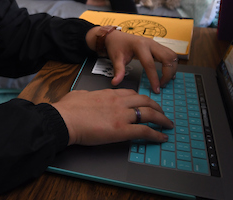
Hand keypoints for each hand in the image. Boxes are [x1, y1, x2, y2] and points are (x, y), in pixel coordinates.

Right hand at [52, 88, 172, 145]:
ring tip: (168, 125)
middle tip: (162, 113)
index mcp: (108, 94)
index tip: (147, 103)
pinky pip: (145, 131)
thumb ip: (86, 95)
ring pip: (149, 113)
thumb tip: (85, 97)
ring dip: (161, 119)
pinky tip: (162, 138)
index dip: (142, 99)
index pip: (131, 93)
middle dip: (157, 107)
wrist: (64, 119)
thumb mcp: (79, 95)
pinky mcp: (121, 130)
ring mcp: (121, 115)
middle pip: (145, 100)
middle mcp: (118, 102)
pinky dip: (157, 134)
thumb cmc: (67, 109)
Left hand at [105, 30, 177, 92]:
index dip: (154, 78)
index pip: (150, 64)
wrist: (116, 36)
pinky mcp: (158, 46)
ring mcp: (155, 43)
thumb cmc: (116, 46)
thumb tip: (116, 82)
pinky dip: (172, 64)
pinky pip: (170, 54)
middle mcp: (150, 43)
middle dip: (168, 73)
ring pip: (172, 55)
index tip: (156, 89)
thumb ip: (118, 71)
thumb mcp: (115, 58)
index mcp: (139, 46)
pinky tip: (168, 73)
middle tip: (162, 85)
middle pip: (167, 58)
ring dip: (172, 68)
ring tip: (166, 80)